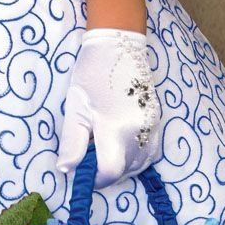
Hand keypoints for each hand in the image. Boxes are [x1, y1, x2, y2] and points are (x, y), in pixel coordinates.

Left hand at [56, 27, 162, 186]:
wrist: (119, 45)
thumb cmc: (92, 74)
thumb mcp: (75, 108)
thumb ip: (72, 143)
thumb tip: (66, 170)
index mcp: (115, 128)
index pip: (110, 171)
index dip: (95, 178)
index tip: (83, 171)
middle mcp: (138, 131)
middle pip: (126, 171)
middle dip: (107, 172)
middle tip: (90, 155)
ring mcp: (151, 127)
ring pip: (139, 164)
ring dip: (122, 166)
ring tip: (104, 147)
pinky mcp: (157, 121)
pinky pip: (149, 151)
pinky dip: (134, 156)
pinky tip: (120, 142)